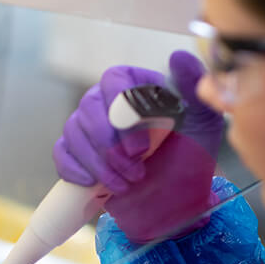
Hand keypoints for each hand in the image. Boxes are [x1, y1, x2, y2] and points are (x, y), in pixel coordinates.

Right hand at [53, 51, 224, 242]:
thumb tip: (177, 56)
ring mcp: (89, 129)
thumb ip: (194, 89)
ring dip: (98, 162)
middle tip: (136, 169)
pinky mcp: (77, 155)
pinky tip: (96, 185)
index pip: (114, 79)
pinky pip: (61, 153)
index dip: (120, 109)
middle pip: (89, 106)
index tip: (140, 144)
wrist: (174, 206)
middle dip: (109, 144)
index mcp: (138, 87)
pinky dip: (76, 170)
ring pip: (73, 131)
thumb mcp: (203, 125)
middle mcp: (109, 103)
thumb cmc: (190, 163)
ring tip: (126, 184)